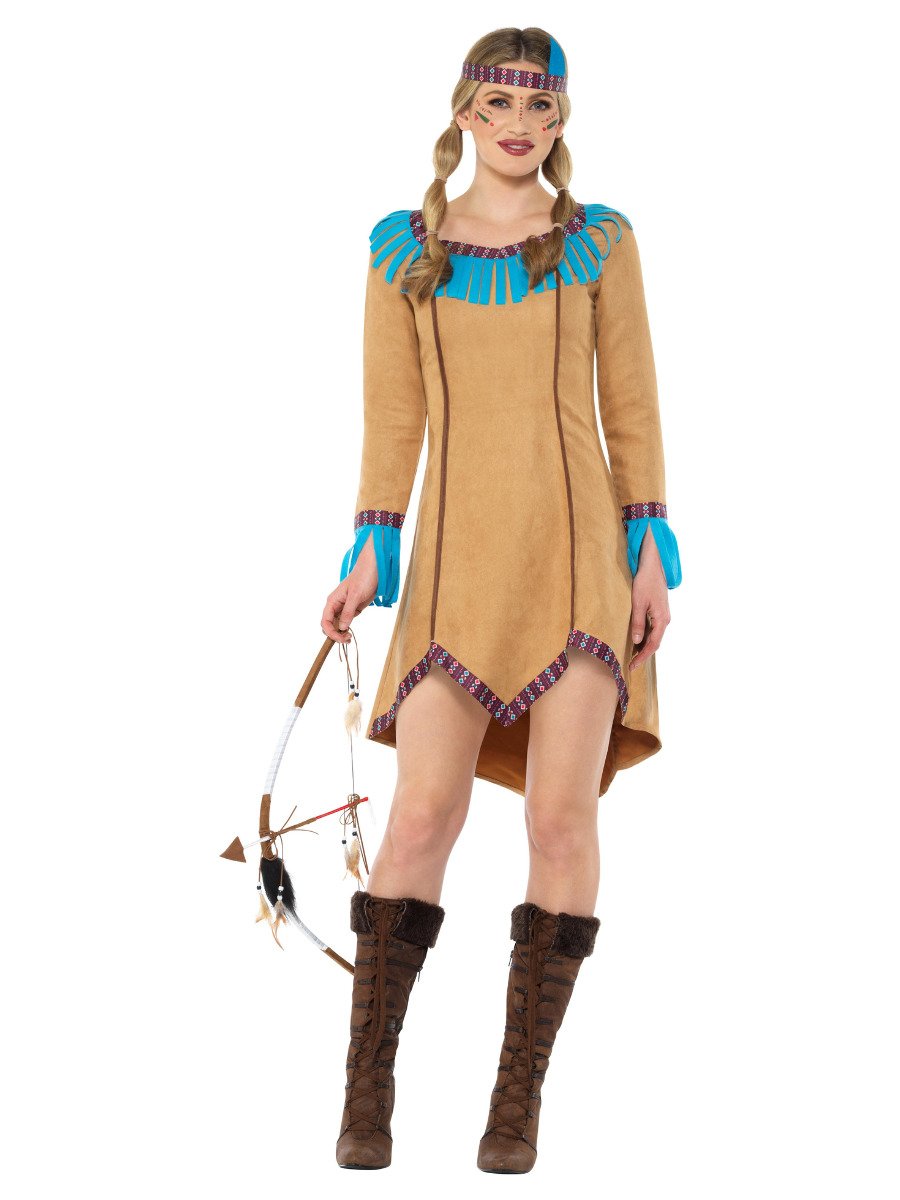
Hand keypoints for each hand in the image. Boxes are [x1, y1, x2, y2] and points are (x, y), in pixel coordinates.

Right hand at [321, 532, 378, 642]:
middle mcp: (336, 605)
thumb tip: (341, 627)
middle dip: (335, 634)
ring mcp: (344, 608)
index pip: (325, 621)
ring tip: (349, 638)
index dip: (330, 632)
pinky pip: (346, 621)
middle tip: (347, 639)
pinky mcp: (353, 609)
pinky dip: (347, 628)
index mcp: (332, 601)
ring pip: (337, 625)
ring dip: (341, 633)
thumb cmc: (363, 578)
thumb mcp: (355, 595)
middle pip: (329, 625)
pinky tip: (351, 632)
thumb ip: (348, 612)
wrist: (374, 569)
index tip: (340, 638)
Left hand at [629, 525, 670, 669]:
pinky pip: (653, 628)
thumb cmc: (645, 582)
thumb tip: (636, 641)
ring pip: (655, 636)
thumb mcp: (638, 603)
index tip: (632, 666)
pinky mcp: (659, 611)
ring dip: (644, 646)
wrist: (653, 566)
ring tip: (632, 655)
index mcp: (662, 620)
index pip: (652, 645)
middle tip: (630, 664)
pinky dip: (646, 636)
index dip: (642, 657)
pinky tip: (637, 639)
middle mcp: (665, 620)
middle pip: (655, 643)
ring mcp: (663, 615)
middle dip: (643, 654)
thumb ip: (638, 623)